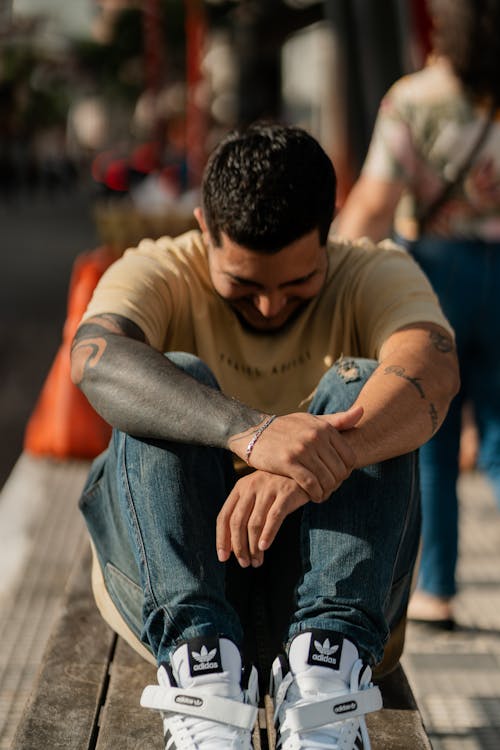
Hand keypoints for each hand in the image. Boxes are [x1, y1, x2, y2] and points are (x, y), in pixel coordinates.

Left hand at [216, 471, 309, 567]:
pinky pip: (274, 517)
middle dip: (238, 547)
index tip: (223, 558)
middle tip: (244, 564)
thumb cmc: (279, 488)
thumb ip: (245, 514)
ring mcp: (268, 488)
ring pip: (254, 523)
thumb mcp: (258, 495)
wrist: (305, 471)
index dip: (222, 539)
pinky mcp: (286, 492)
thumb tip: (232, 547)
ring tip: (257, 562)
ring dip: (253, 547)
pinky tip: (264, 547)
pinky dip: (268, 534)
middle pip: (237, 522)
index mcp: (240, 488)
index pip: (224, 516)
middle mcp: (251, 486)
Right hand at [228, 406, 362, 502]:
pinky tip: (313, 497)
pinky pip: (310, 484)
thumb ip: (338, 420)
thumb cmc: (285, 428)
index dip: (347, 472)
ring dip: (326, 492)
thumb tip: (363, 410)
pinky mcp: (288, 462)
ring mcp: (302, 449)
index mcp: (324, 428)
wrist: (252, 431)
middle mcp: (315, 437)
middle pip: (340, 471)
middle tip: (329, 489)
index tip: (337, 477)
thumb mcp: (311, 420)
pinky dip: (315, 495)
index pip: (350, 458)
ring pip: (326, 479)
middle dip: (336, 484)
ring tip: (321, 494)